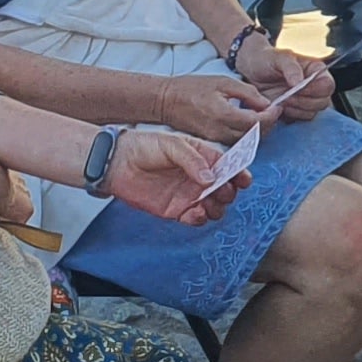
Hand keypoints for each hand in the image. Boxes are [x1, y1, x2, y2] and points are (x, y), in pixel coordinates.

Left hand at [96, 127, 237, 225]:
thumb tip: (211, 178)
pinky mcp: (176, 210)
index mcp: (202, 157)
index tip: (244, 179)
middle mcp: (199, 177)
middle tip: (222, 191)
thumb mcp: (171, 144)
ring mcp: (189, 194)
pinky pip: (196, 218)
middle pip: (225, 188)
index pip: (228, 166)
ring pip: (215, 206)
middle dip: (229, 192)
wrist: (117, 163)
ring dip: (218, 207)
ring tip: (209, 203)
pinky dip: (200, 218)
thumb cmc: (144, 146)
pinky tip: (196, 212)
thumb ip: (193, 160)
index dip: (239, 173)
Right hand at [151, 72, 275, 145]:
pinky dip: (246, 133)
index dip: (271, 115)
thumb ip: (247, 93)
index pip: (257, 122)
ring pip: (247, 141)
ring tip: (261, 114)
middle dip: (268, 124)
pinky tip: (246, 121)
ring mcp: (216, 139)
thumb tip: (266, 103)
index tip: (277, 107)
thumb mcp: (222, 82)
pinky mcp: (212, 142)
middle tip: (272, 110)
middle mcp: (221, 131)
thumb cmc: (192, 87)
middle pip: (255, 135)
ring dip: (258, 130)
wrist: (166, 101)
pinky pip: (236, 141)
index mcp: (224, 114)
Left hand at [229, 35, 335, 119]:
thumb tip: (299, 82)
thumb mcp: (277, 57)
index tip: (298, 88)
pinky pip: (301, 120)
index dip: (314, 89)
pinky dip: (290, 115)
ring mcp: (306, 100)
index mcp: (315, 70)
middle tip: (286, 95)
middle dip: (302, 101)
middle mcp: (314, 86)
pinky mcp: (296, 111)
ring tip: (281, 99)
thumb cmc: (266, 60)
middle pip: (322, 102)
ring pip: (312, 113)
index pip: (328, 85)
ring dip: (295, 109)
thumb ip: (291, 67)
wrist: (250, 71)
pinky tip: (279, 106)